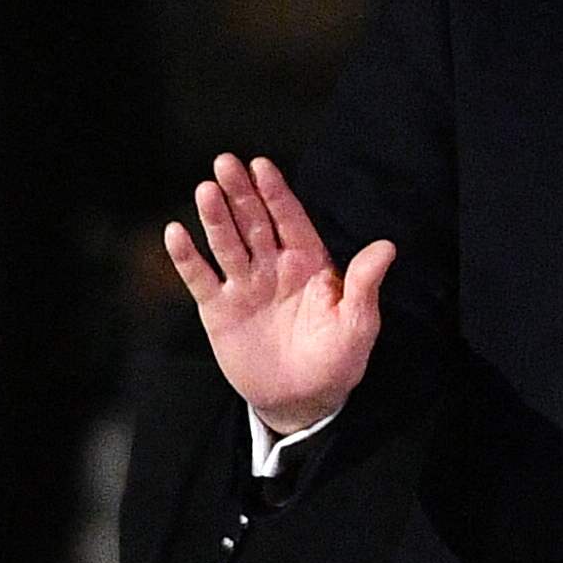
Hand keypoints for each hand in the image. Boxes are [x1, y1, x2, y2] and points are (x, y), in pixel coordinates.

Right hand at [165, 155, 393, 439]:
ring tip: (205, 190)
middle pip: (253, 222)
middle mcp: (273, 267)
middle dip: (241, 193)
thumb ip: (364, 285)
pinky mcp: (218, 309)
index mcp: (307, 263)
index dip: (276, 193)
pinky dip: (187, 257)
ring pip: (226, 243)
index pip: (290, 219)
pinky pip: (200, 278)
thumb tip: (387, 248)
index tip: (262, 165)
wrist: (302, 401)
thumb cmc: (337, 361)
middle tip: (225, 162)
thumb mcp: (357, 325)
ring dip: (215, 217)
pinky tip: (175, 232)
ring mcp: (244, 286)